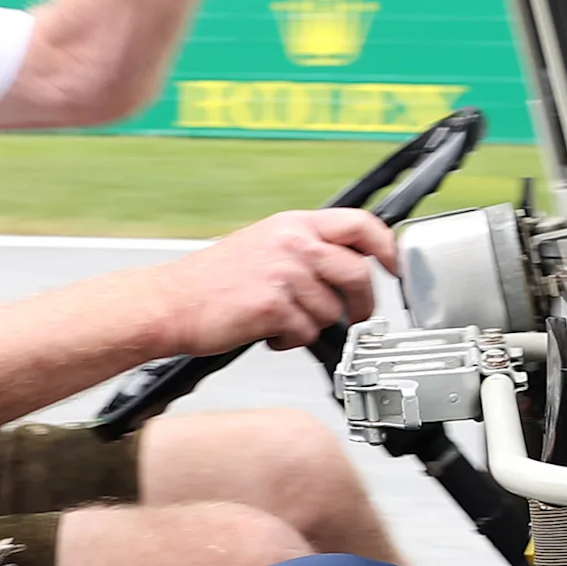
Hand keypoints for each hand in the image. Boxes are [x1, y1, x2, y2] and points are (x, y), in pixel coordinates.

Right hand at [144, 208, 398, 354]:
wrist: (169, 303)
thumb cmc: (209, 281)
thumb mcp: (262, 245)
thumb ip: (305, 248)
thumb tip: (347, 267)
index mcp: (292, 224)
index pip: (360, 225)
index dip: (387, 247)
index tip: (397, 267)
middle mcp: (292, 243)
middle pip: (358, 274)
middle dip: (362, 304)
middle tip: (354, 318)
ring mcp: (284, 274)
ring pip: (332, 310)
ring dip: (313, 325)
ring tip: (283, 322)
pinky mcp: (274, 307)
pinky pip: (307, 333)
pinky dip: (291, 341)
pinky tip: (269, 334)